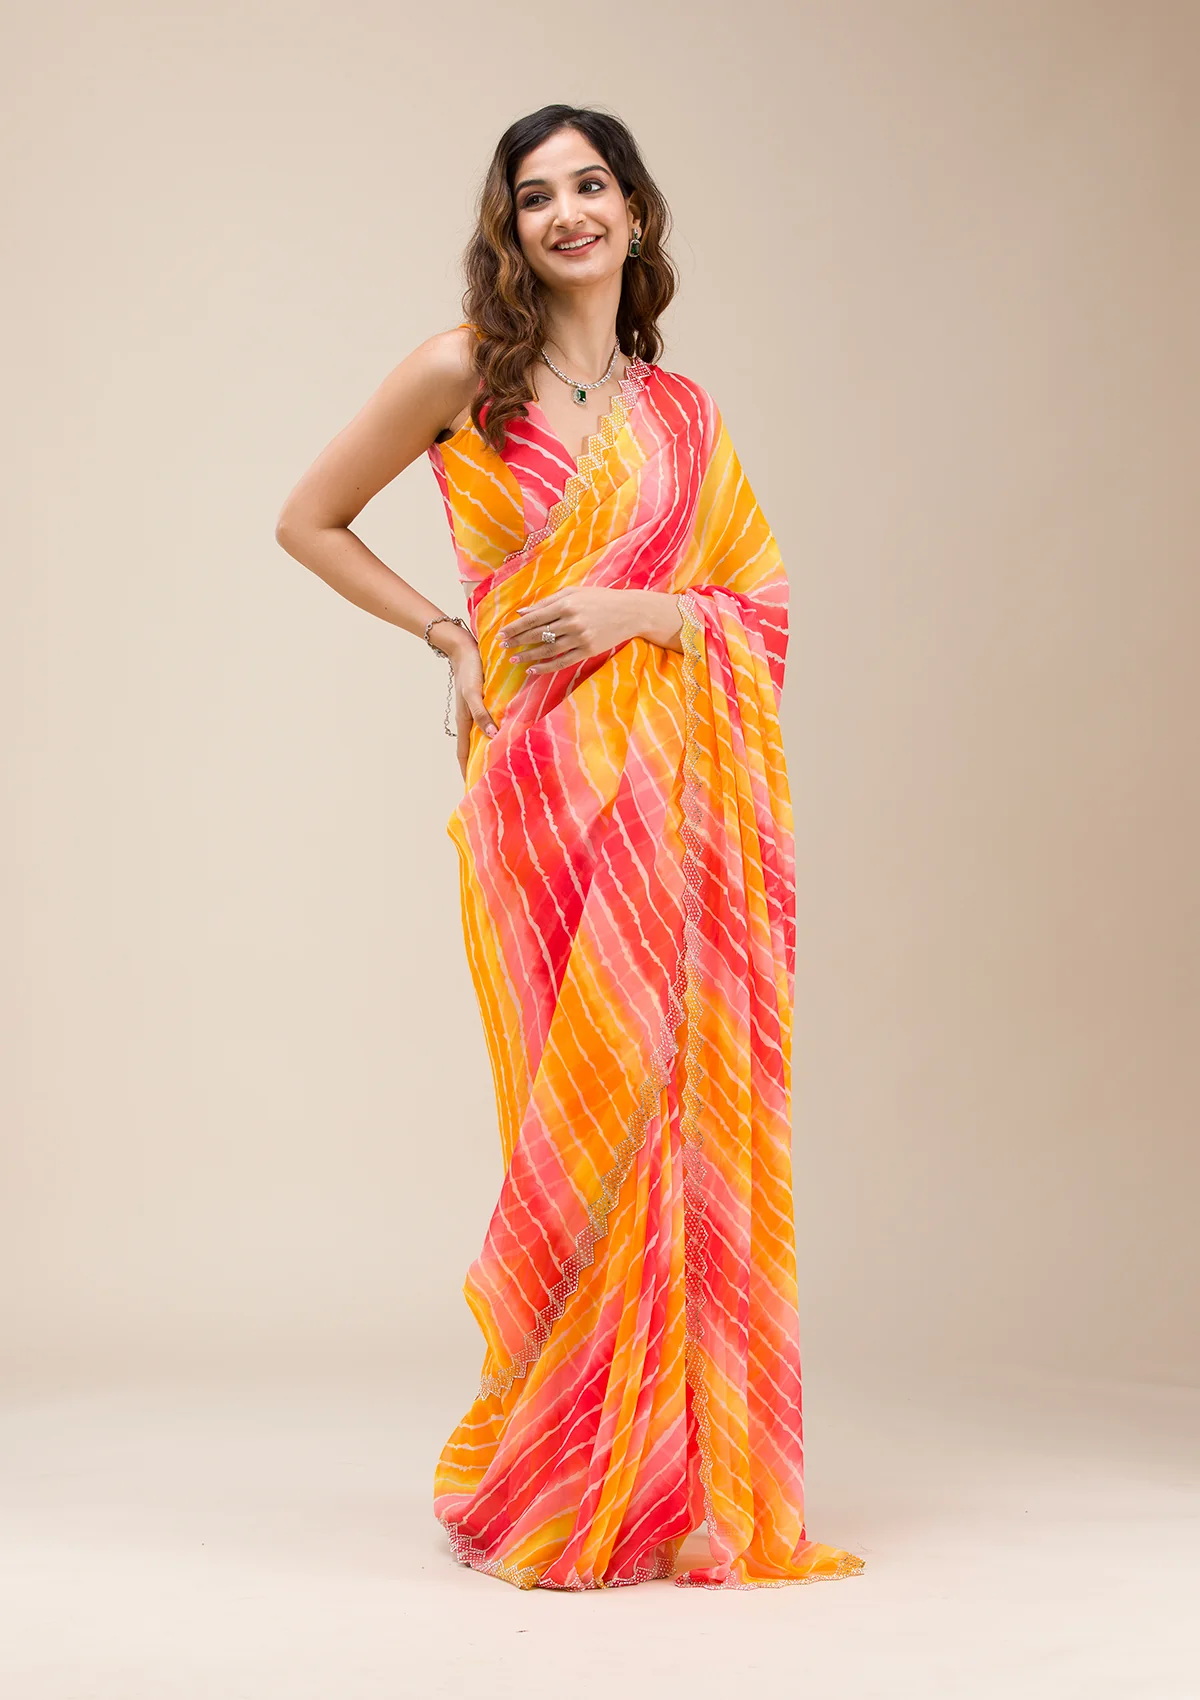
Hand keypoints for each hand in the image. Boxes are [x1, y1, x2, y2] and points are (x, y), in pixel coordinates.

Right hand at [437, 630, 497, 778]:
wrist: (464, 647)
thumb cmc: (468, 669)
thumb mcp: (474, 692)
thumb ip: (482, 713)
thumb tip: (492, 736)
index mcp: (464, 722)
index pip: (464, 755)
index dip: (467, 772)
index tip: (472, 791)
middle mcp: (470, 720)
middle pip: (474, 750)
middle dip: (480, 767)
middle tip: (493, 785)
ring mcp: (477, 712)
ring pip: (484, 738)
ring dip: (490, 752)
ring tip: (503, 766)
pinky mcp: (485, 703)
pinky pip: (491, 724)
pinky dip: (498, 734)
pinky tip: (509, 737)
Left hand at [499, 588, 682, 672]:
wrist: (631, 612)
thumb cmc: (600, 599)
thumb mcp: (574, 593)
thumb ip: (547, 602)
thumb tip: (522, 613)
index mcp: (566, 603)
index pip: (534, 617)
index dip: (515, 627)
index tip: (501, 633)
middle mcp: (572, 621)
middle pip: (537, 634)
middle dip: (517, 641)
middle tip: (502, 647)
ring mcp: (580, 638)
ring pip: (547, 649)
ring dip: (528, 655)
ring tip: (514, 659)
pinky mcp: (588, 650)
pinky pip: (562, 661)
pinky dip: (546, 667)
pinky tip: (532, 669)